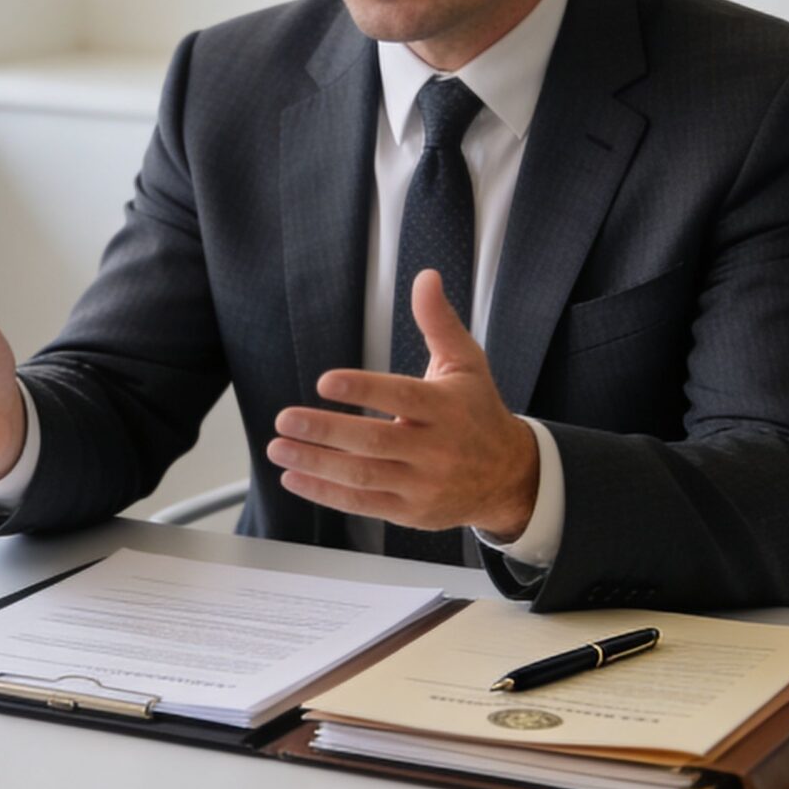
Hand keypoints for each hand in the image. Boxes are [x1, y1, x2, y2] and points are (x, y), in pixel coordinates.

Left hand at [266, 269, 539, 537]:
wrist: (509, 476)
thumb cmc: (477, 412)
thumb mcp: (465, 363)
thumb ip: (438, 322)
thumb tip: (425, 277)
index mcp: (446, 409)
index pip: (402, 397)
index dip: (363, 389)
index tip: (325, 381)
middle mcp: (435, 449)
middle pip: (375, 441)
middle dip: (325, 431)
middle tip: (285, 418)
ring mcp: (422, 484)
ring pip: (363, 476)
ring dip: (316, 463)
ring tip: (279, 447)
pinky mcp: (410, 511)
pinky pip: (362, 504)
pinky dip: (325, 493)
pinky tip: (294, 477)